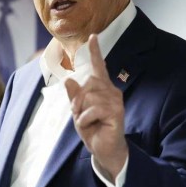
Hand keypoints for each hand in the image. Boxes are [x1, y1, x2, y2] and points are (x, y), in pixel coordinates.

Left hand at [65, 34, 127, 179]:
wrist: (104, 150)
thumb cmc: (93, 129)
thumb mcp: (79, 112)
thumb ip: (74, 96)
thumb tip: (69, 79)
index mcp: (102, 89)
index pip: (99, 67)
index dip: (96, 52)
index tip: (93, 37)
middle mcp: (111, 91)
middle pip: (88, 82)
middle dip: (77, 99)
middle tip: (79, 114)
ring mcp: (116, 101)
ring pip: (89, 96)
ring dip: (81, 112)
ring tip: (87, 122)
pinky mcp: (116, 112)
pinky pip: (93, 109)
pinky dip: (86, 119)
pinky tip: (93, 125)